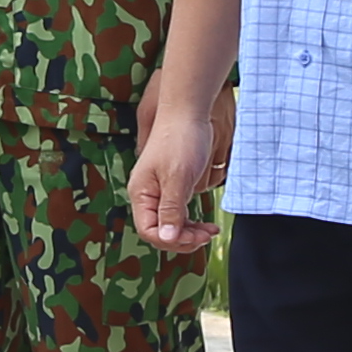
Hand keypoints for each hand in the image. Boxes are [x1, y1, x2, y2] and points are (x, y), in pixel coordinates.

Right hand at [130, 97, 218, 252]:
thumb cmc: (181, 139)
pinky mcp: (172, 185)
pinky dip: (191, 221)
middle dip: (183, 238)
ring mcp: (159, 190)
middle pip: (159, 231)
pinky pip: (178, 212)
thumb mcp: (178, 178)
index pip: (149, 231)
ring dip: (190, 232)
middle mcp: (146, 194)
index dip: (171, 240)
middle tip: (207, 235)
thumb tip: (166, 238)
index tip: (195, 237)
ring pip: (170, 224)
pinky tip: (205, 223)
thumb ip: (171, 210)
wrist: (188, 111)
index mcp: (141, 193)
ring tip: (210, 231)